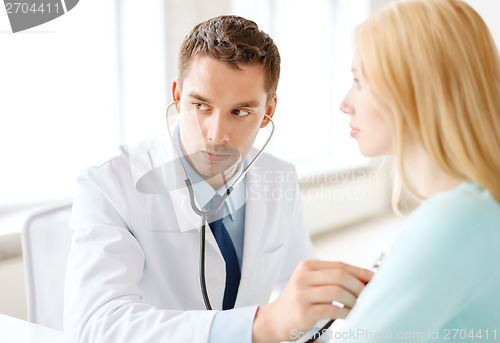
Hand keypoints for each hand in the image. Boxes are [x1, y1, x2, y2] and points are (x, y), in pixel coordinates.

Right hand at [252, 260, 373, 342]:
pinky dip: (345, 312)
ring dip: (353, 300)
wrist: (276, 319)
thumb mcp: (311, 282)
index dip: (359, 272)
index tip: (374, 279)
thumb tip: (364, 278)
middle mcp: (303, 277)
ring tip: (357, 306)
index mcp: (307, 266)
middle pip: (340, 276)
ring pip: (338, 292)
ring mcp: (302, 294)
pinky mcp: (304, 311)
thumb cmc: (299, 300)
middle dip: (358, 286)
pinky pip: (332, 309)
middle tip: (367, 295)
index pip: (339, 265)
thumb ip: (332, 278)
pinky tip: (348, 314)